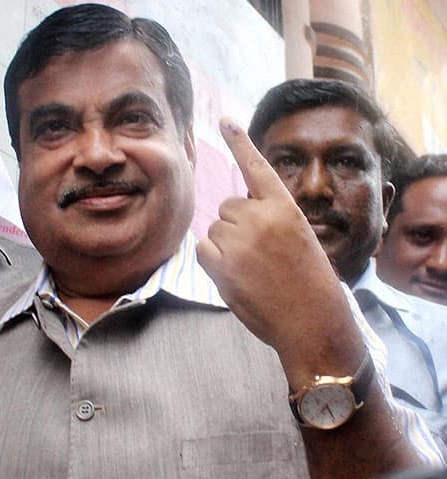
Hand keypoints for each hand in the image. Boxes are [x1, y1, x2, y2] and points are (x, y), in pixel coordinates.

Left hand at [196, 118, 354, 377]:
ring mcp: (240, 239)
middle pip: (228, 207)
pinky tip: (238, 277)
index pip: (257, 168)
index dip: (240, 143)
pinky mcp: (221, 263)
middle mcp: (261, 216)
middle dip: (237, 226)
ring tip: (254, 270)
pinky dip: (214, 263)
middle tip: (261, 255)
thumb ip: (269, 220)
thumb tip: (232, 213)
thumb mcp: (298, 238)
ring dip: (226, 246)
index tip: (224, 121)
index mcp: (285, 207)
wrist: (312, 320)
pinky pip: (203, 250)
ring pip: (215, 230)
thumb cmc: (308, 284)